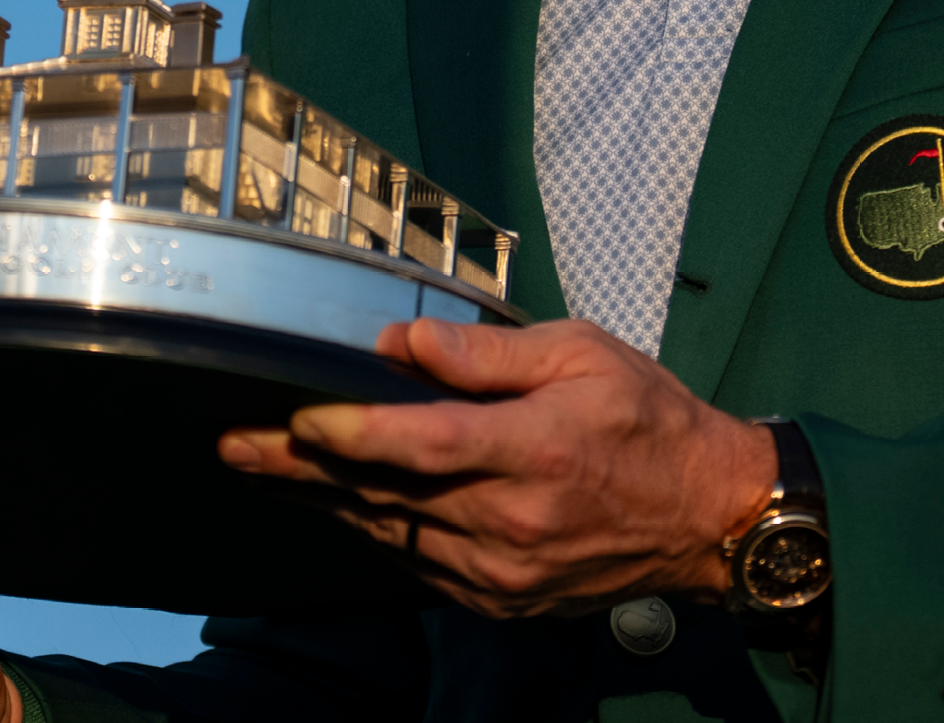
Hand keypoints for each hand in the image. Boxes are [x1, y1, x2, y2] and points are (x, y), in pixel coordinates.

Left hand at [217, 317, 775, 619]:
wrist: (708, 518)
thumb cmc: (649, 420)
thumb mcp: (583, 355)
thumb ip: (488, 353)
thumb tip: (405, 343)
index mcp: (535, 450)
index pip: (424, 444)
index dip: (352, 434)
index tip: (295, 418)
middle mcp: (512, 522)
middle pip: (385, 494)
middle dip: (302, 468)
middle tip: (235, 443)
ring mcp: (503, 573)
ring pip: (390, 534)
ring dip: (323, 502)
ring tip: (261, 469)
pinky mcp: (501, 601)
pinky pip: (416, 564)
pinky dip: (372, 531)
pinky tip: (333, 505)